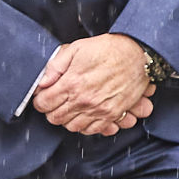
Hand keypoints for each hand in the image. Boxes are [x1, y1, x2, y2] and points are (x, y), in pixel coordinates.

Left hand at [29, 34, 155, 136]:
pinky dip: (85, 125)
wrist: (138, 55)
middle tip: (54, 102)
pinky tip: (84, 114)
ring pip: (71, 127)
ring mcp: (99, 110)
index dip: (40, 100)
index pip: (44, 103)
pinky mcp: (112, 114)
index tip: (43, 95)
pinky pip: (92, 130)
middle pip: (55, 118)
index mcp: (72, 83)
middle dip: (51, 110)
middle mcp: (84, 100)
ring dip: (67, 119)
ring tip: (69, 107)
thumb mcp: (77, 49)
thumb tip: (42, 81)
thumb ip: (55, 66)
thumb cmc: (110, 49)